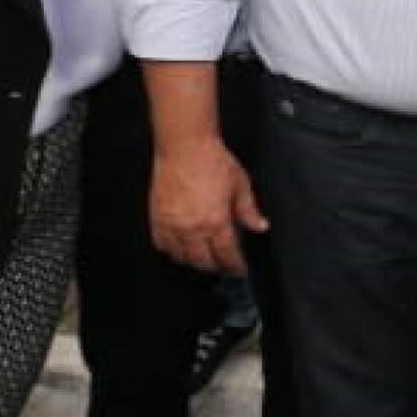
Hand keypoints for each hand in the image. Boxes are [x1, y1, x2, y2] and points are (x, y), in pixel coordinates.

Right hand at [150, 134, 265, 275]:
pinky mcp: (156, 218)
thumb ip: (249, 210)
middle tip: (223, 266)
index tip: (239, 270)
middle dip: (216, 267)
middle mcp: (192, 227)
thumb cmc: (213, 161)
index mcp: (216, 221)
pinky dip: (171, 251)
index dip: (235, 266)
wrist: (185, 147)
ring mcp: (171, 224)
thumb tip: (260, 226)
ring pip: (181, 257)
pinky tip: (180, 249)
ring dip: (193, 262)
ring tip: (204, 260)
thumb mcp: (240, 185)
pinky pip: (161, 245)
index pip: (227, 254)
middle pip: (203, 261)